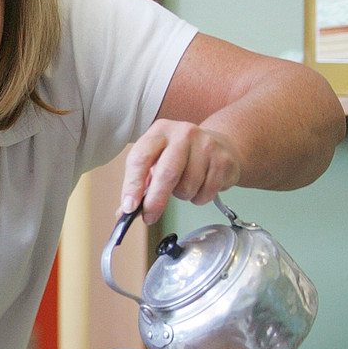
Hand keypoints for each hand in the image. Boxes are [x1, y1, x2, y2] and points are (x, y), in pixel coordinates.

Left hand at [119, 118, 241, 224]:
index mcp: (159, 131)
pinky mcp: (223, 160)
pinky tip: (200, 185)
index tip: (129, 207)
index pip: (140, 158)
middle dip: (155, 201)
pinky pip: (205, 193)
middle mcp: (183, 133)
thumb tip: (124, 212)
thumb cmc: (182, 156)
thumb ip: (140, 184)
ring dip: (181, 196)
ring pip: (187, 186)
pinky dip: (199, 198)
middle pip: (166, 173)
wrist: (220, 145)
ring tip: (184, 185)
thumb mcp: (157, 160)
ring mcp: (206, 145)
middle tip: (149, 217)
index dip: (132, 185)